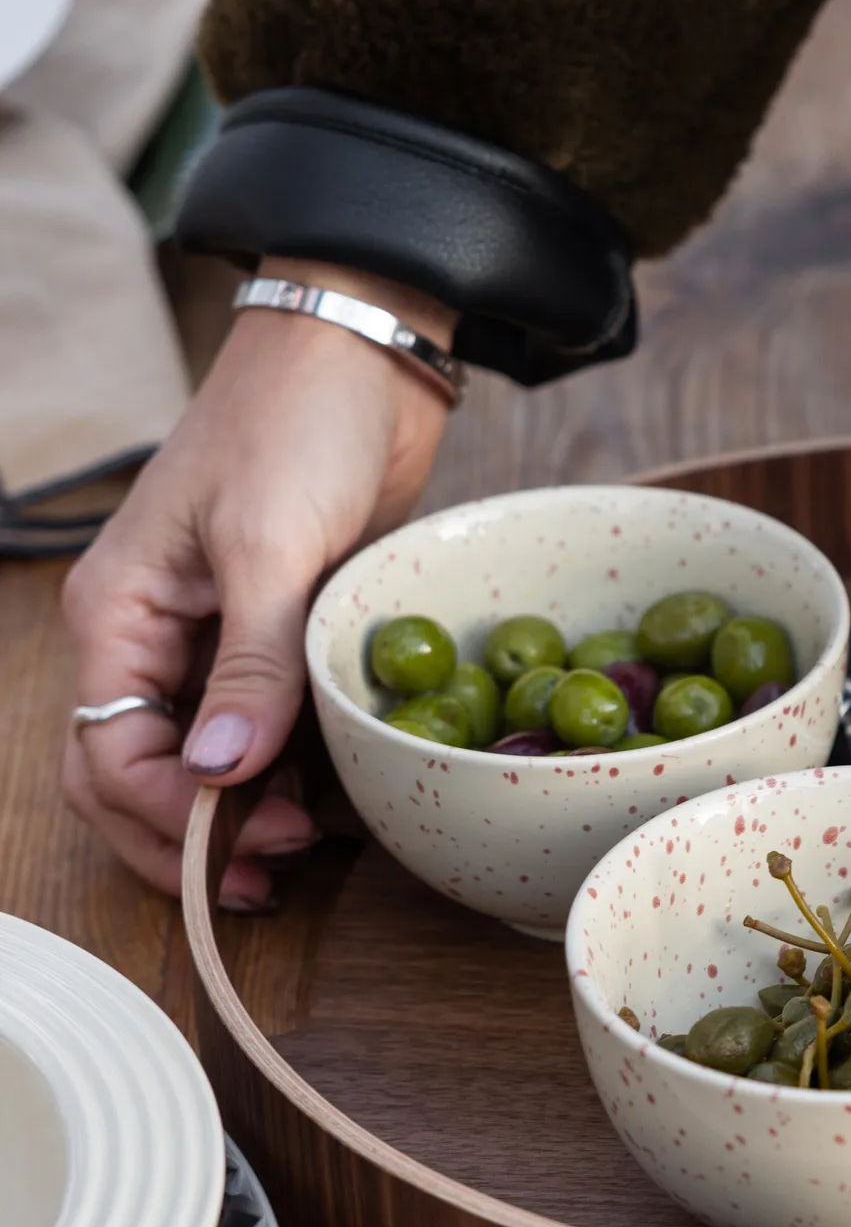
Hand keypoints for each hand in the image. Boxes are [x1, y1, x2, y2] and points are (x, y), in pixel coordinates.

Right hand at [62, 265, 451, 909]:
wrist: (364, 349)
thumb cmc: (298, 421)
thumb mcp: (271, 544)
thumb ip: (249, 665)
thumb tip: (217, 773)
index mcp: (117, 611)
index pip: (109, 755)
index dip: (171, 817)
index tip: (252, 846)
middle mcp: (147, 632)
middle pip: (130, 775)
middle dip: (189, 837)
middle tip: (271, 876)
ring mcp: (207, 635)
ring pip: (192, 759)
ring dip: (234, 814)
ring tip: (300, 855)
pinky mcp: (269, 630)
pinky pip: (254, 724)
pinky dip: (278, 771)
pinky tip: (324, 803)